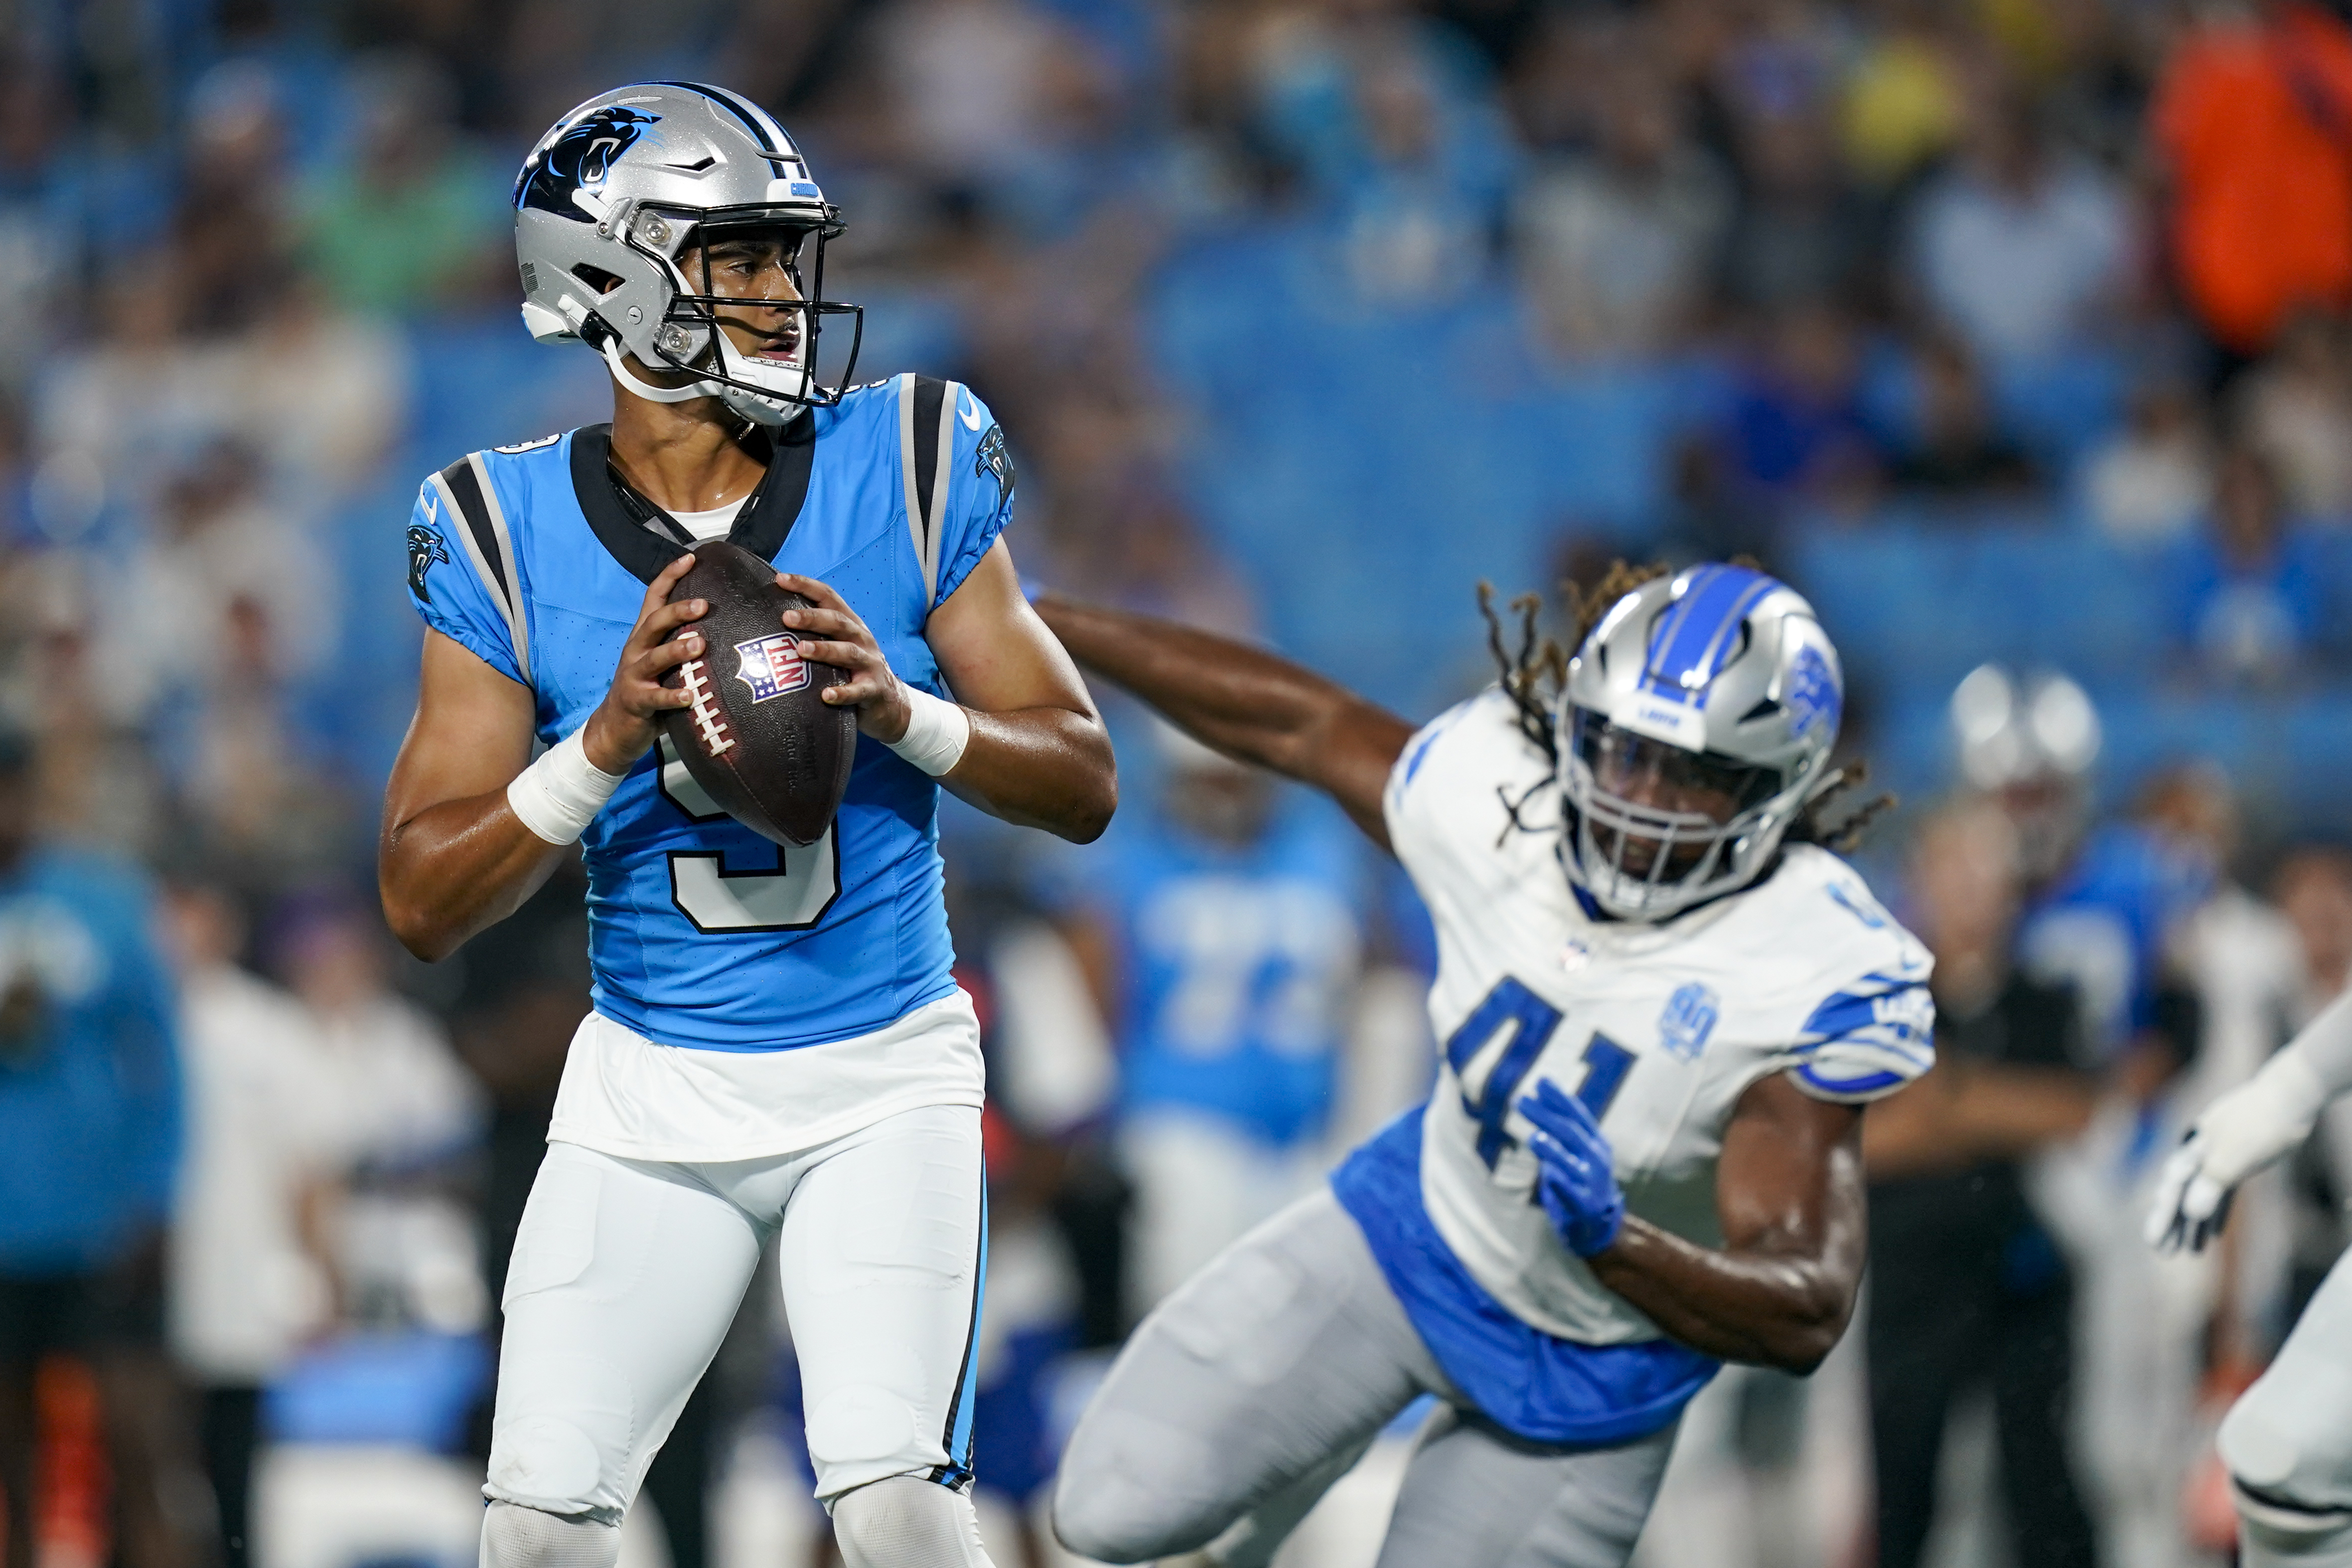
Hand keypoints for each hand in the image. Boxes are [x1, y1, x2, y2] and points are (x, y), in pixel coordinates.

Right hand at [581, 553, 707, 772]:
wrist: (616, 727)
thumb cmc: (650, 687)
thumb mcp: (663, 660)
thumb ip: (684, 641)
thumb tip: (727, 622)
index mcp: (644, 634)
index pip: (654, 597)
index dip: (670, 576)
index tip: (691, 558)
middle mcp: (637, 649)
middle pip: (655, 622)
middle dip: (678, 611)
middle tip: (704, 605)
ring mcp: (634, 675)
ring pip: (655, 657)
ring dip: (678, 650)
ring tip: (700, 645)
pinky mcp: (636, 701)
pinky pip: (656, 697)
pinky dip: (673, 696)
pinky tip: (690, 695)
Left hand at [775, 572, 912, 741]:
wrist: (891, 702)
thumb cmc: (853, 670)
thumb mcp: (839, 646)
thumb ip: (815, 634)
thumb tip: (770, 623)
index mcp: (849, 624)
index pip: (828, 597)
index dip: (805, 585)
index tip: (780, 579)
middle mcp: (861, 639)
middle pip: (837, 622)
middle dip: (812, 617)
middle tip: (786, 618)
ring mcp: (869, 663)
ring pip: (848, 652)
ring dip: (824, 650)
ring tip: (802, 649)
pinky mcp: (874, 689)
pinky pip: (858, 691)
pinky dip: (843, 693)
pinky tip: (826, 695)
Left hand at [1517, 1077, 1625, 1257]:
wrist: (1598, 1226)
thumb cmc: (1581, 1181)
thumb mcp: (1575, 1152)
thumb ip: (1559, 1128)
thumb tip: (1537, 1095)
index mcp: (1595, 1143)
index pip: (1577, 1115)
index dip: (1559, 1098)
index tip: (1541, 1081)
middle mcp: (1596, 1159)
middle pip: (1570, 1133)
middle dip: (1545, 1115)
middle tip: (1520, 1100)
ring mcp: (1591, 1183)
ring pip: (1570, 1163)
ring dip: (1553, 1150)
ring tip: (1535, 1137)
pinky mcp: (1584, 1206)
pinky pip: (1570, 1192)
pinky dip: (1560, 1182)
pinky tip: (1550, 1174)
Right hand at [2146, 1053, 2325, 1253]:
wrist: (2288, 1098)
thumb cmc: (2259, 1125)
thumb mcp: (2234, 1157)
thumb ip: (2210, 1183)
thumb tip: (2189, 1211)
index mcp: (2193, 1152)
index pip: (2172, 1192)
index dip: (2162, 1218)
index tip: (2153, 1243)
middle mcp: (2199, 1155)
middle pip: (2180, 1195)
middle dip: (2171, 1224)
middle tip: (2161, 1252)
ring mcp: (2217, 1157)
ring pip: (2200, 1196)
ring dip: (2194, 1222)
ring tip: (2190, 1252)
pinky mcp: (2236, 1161)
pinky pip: (2221, 1192)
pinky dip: (2216, 1212)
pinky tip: (2213, 1233)